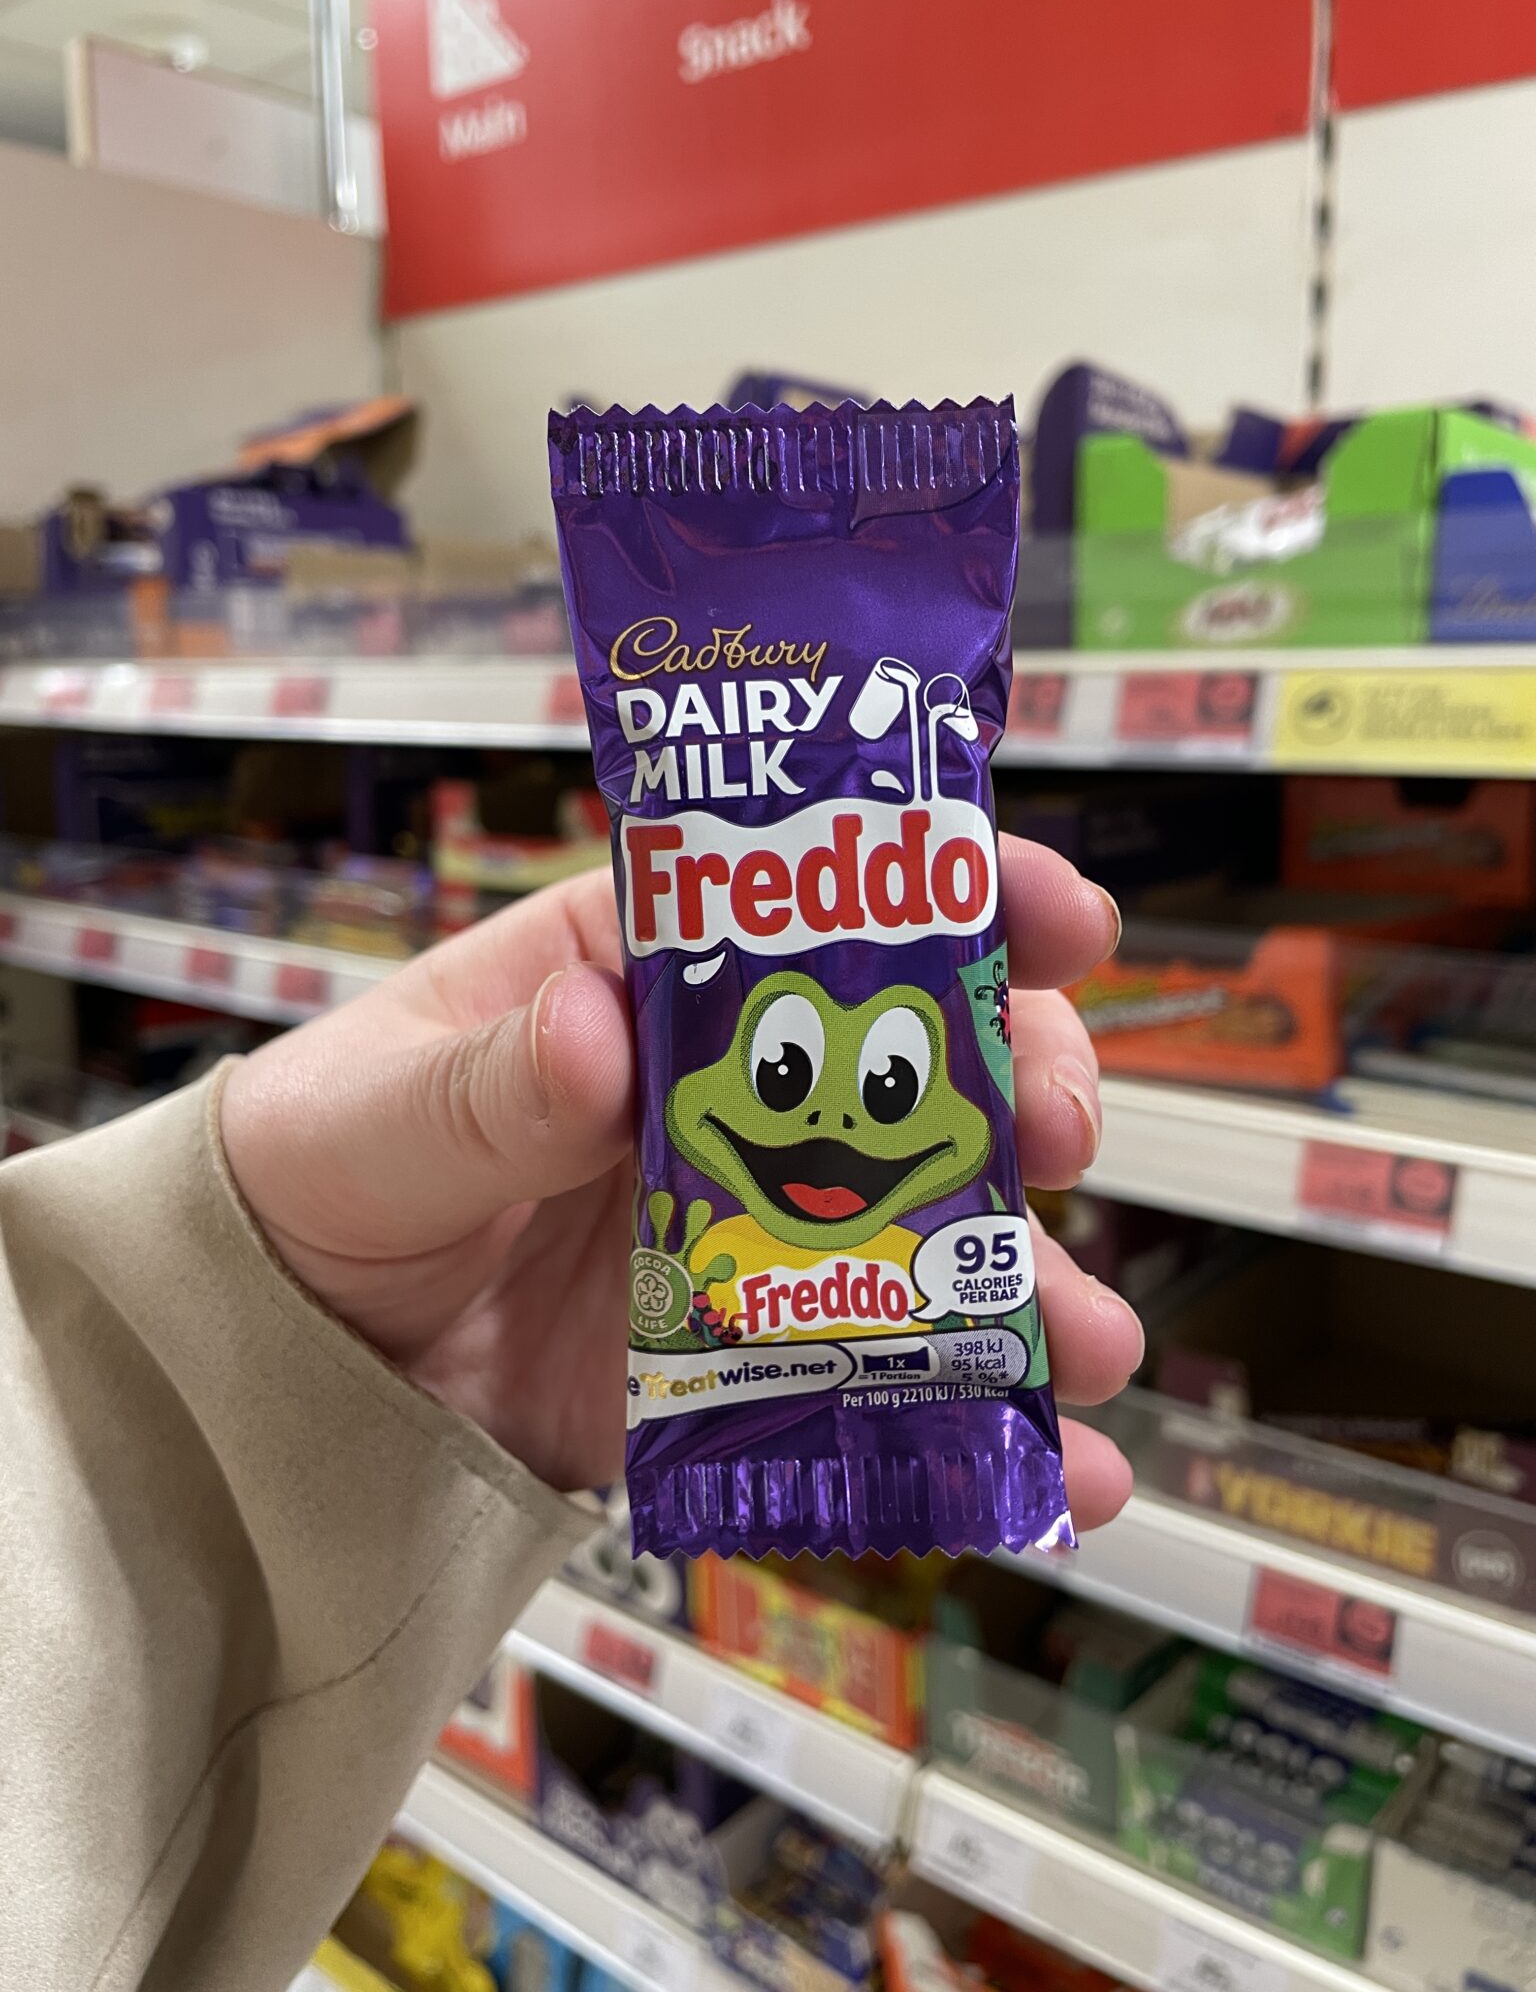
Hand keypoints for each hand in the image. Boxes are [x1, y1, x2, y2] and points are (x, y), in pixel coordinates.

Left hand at [220, 839, 1140, 1513]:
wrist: (282, 1372)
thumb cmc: (314, 1178)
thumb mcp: (376, 1117)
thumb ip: (484, 1086)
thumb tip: (597, 1032)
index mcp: (644, 976)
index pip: (815, 903)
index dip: (950, 893)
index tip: (1054, 914)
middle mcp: (725, 1092)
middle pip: (913, 1060)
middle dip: (1017, 1086)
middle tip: (1054, 1134)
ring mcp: (749, 1229)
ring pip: (925, 1228)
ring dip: (1029, 1276)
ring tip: (1086, 1341)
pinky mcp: (746, 1360)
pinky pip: (877, 1383)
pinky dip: (971, 1426)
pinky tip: (1059, 1472)